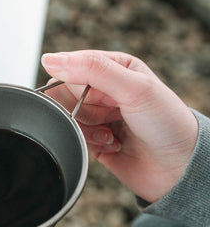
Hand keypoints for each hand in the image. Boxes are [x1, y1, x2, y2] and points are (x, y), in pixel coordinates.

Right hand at [41, 50, 198, 202]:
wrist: (175, 167)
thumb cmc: (166, 123)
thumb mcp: (133, 87)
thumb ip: (92, 69)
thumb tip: (50, 59)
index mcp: (114, 68)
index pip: (71, 67)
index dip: (73, 84)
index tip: (88, 97)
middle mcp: (103, 91)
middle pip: (64, 95)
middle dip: (84, 109)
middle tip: (107, 114)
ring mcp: (97, 116)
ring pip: (67, 118)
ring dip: (89, 129)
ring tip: (113, 132)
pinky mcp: (92, 139)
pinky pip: (74, 137)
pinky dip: (91, 143)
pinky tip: (113, 143)